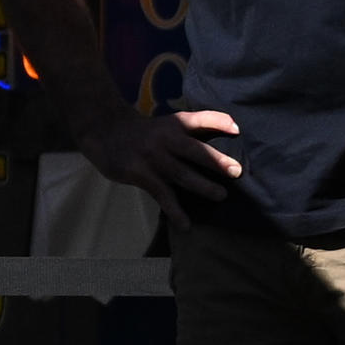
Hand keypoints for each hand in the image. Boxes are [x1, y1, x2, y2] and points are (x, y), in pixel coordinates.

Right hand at [80, 99, 244, 208]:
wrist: (106, 133)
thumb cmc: (146, 132)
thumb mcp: (169, 123)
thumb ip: (196, 128)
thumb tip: (233, 131)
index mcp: (176, 124)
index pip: (200, 120)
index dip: (219, 122)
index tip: (237, 130)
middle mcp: (166, 139)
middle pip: (195, 150)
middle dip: (216, 161)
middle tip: (236, 172)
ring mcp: (153, 158)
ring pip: (182, 174)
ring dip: (202, 186)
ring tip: (221, 196)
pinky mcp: (141, 175)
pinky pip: (163, 195)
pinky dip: (175, 212)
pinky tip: (186, 225)